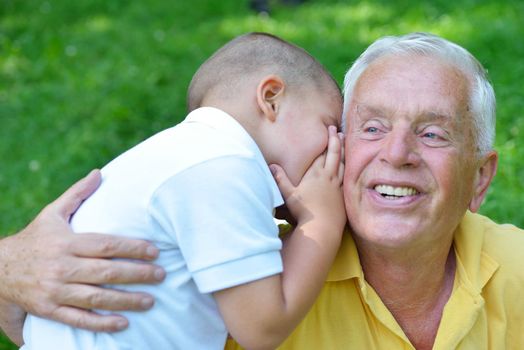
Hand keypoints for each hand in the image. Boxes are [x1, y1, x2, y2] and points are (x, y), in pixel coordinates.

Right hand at [0, 170, 165, 332]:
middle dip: (137, 274)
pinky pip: (78, 320)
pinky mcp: (49, 310)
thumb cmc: (34, 239)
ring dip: (125, 300)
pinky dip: (100, 324)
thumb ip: (77, 194)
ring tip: (150, 301)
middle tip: (161, 275)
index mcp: (66, 242)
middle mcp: (61, 267)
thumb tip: (99, 173)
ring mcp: (55, 291)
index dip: (131, 248)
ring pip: (95, 297)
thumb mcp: (52, 213)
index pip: (105, 244)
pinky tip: (123, 324)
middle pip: (105, 271)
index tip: (154, 251)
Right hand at [270, 126, 345, 230]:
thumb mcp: (289, 194)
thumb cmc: (304, 211)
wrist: (322, 227)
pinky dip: (349, 169)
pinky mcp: (343, 196)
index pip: (323, 152)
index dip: (327, 139)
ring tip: (345, 143)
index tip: (330, 128)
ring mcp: (338, 186)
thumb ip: (280, 179)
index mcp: (316, 174)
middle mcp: (329, 177)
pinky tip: (349, 168)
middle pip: (335, 154)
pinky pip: (348, 177)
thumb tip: (271, 165)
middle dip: (336, 141)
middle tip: (338, 130)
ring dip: (344, 152)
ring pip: (343, 164)